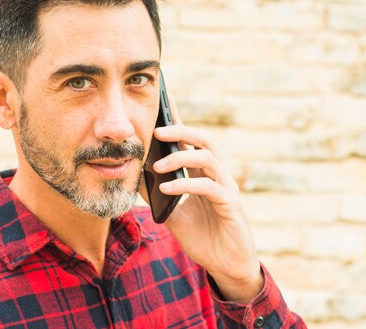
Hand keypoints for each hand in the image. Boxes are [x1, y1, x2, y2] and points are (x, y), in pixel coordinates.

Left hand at [150, 95, 263, 303]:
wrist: (225, 264)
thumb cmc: (201, 235)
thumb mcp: (172, 212)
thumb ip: (158, 194)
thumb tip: (135, 175)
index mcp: (204, 173)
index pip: (192, 141)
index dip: (179, 121)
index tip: (165, 101)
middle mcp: (218, 175)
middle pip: (205, 141)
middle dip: (182, 131)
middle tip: (157, 132)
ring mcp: (226, 188)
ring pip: (209, 158)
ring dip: (180, 158)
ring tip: (157, 166)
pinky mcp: (230, 205)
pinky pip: (209, 187)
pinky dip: (185, 184)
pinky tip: (167, 189)